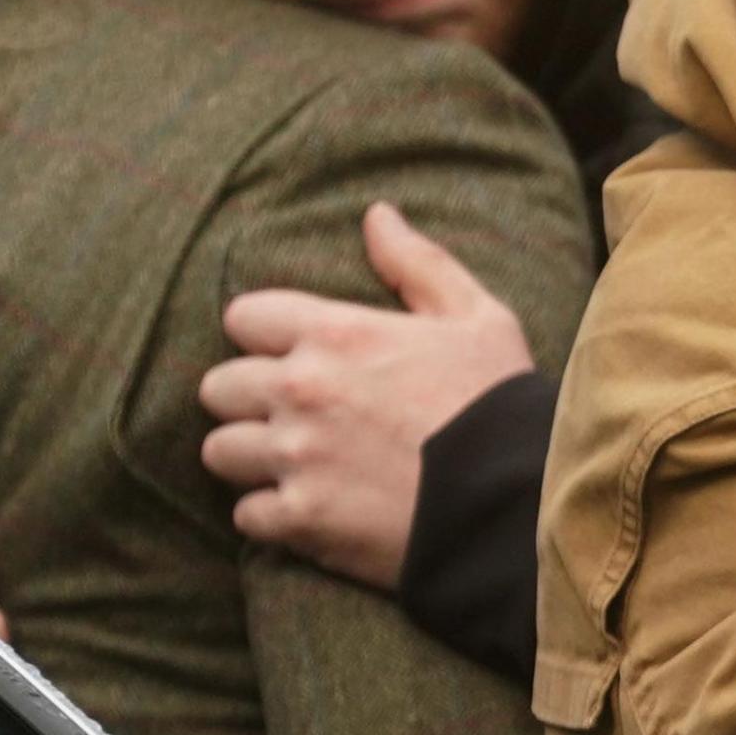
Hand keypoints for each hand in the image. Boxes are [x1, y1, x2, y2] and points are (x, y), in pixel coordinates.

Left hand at [199, 202, 534, 589]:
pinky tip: (310, 509)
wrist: (516, 500)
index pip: (243, 317)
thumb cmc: (498, 402)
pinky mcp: (300, 519)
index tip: (294, 355)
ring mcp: (296, 457)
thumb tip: (376, 215)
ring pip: (221, 451)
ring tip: (294, 464)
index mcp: (336, 333)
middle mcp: (301, 390)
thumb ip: (417, 263)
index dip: (266, 336)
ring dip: (252, 457)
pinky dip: (273, 515)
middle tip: (292, 414)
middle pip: (219, 387)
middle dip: (250, 399)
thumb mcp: (477, 316)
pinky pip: (247, 514)